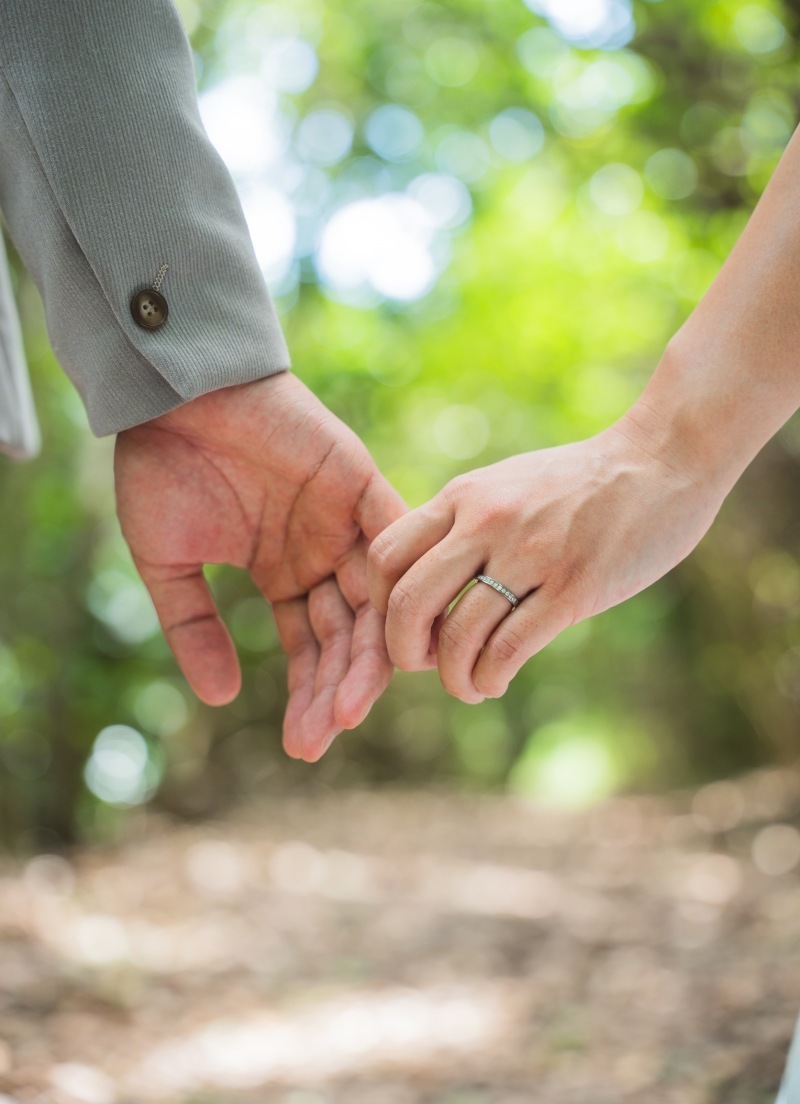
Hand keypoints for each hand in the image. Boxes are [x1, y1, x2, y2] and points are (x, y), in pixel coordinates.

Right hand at [114, 372, 404, 760]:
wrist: (174, 396)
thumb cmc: (162, 469)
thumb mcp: (168, 563)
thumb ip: (194, 627)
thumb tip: (222, 699)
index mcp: (283, 572)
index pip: (310, 646)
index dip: (310, 695)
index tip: (304, 746)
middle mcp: (324, 554)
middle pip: (348, 635)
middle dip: (340, 688)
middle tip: (328, 734)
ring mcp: (346, 521)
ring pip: (374, 600)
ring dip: (368, 654)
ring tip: (351, 707)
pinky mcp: (362, 483)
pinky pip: (394, 540)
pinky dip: (398, 585)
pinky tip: (395, 639)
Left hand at [368, 418, 725, 702]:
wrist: (662, 460)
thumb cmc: (581, 481)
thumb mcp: (507, 484)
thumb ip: (465, 522)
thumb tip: (424, 577)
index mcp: (465, 496)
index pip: (385, 555)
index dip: (380, 603)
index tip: (404, 624)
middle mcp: (487, 522)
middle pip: (407, 602)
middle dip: (403, 651)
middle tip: (422, 665)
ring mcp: (530, 554)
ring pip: (457, 636)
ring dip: (453, 678)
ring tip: (469, 685)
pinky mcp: (574, 587)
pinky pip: (508, 649)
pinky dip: (489, 678)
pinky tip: (495, 681)